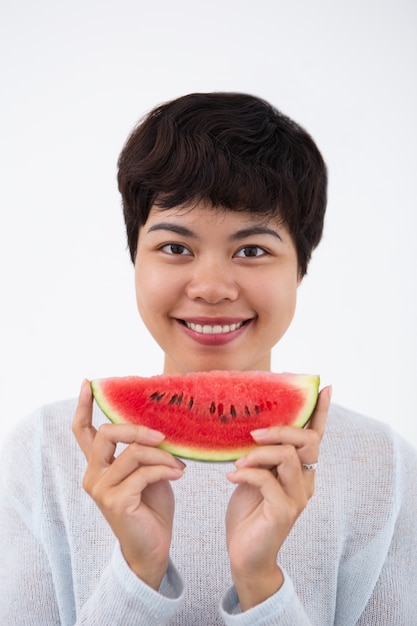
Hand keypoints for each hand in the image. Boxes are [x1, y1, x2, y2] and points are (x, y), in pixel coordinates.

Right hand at [72, 380, 185, 589]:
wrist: (152, 547)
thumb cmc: (150, 507)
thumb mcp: (147, 472)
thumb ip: (142, 451)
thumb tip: (159, 426)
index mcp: (99, 465)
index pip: (82, 431)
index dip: (84, 405)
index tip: (88, 383)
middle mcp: (93, 475)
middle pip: (108, 433)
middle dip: (137, 429)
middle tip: (163, 435)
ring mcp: (102, 489)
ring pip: (132, 453)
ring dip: (162, 455)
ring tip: (179, 464)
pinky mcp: (116, 501)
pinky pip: (144, 473)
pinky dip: (165, 469)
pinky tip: (179, 475)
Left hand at [225, 385, 330, 609]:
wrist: (246, 555)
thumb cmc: (249, 512)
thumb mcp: (255, 475)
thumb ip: (262, 455)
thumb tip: (253, 426)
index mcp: (301, 471)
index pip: (315, 436)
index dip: (320, 411)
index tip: (325, 387)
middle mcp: (306, 482)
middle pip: (308, 441)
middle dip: (280, 430)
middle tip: (253, 433)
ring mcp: (297, 498)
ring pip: (287, 456)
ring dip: (258, 453)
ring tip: (237, 461)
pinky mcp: (284, 512)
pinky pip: (267, 480)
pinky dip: (246, 473)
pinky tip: (231, 477)